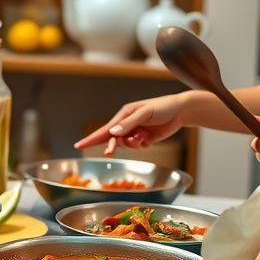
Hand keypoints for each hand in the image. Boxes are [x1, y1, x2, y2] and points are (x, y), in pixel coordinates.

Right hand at [73, 95, 187, 154]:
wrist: (181, 111)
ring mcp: (135, 132)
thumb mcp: (145, 113)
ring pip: (125, 145)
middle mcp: (127, 124)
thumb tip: (113, 132)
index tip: (78, 145)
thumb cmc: (163, 107)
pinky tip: (148, 138)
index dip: (90, 138)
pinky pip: (136, 147)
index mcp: (124, 115)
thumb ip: (129, 123)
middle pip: (112, 139)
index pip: (104, 129)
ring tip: (143, 137)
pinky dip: (141, 145)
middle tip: (109, 153)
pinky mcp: (144, 139)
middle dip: (112, 146)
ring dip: (132, 144)